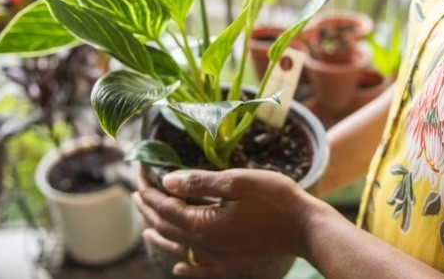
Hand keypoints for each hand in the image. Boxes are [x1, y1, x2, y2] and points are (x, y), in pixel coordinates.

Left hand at [133, 169, 325, 275]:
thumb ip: (200, 182)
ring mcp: (218, 258)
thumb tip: (167, 181)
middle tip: (137, 192)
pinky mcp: (232, 264)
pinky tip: (178, 266)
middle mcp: (205, 246)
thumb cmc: (275, 199)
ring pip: (179, 248)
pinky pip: (200, 269)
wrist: (306, 228)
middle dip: (150, 208)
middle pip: (168, 227)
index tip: (139, 175)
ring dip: (160, 235)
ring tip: (145, 227)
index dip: (150, 191)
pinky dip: (185, 267)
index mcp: (203, 224)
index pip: (166, 206)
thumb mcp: (237, 182)